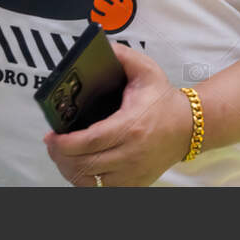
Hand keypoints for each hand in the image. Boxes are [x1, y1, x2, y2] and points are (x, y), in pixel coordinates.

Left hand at [45, 45, 191, 186]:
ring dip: (69, 170)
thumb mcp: (146, 70)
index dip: (65, 143)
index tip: (51, 136)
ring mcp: (133, 173)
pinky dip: (85, 181)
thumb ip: (122, 56)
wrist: (188, 126)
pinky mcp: (135, 184)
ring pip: (90, 182)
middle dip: (60, 156)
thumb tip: (102, 48)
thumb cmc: (163, 99)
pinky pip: (101, 190)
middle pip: (85, 164)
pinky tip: (79, 167)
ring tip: (62, 155)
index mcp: (131, 126)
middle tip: (52, 143)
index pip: (90, 141)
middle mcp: (132, 154)